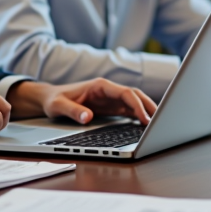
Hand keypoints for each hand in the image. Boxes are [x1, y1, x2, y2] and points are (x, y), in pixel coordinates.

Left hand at [8, 78, 155, 124]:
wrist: (49, 98)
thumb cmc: (53, 100)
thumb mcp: (58, 106)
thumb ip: (72, 111)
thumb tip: (87, 117)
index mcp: (100, 86)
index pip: (125, 93)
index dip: (137, 105)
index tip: (145, 118)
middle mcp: (109, 90)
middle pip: (135, 95)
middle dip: (149, 107)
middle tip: (161, 121)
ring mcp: (111, 98)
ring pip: (135, 102)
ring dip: (147, 111)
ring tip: (158, 124)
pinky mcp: (111, 106)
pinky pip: (129, 110)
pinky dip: (139, 116)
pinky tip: (146, 125)